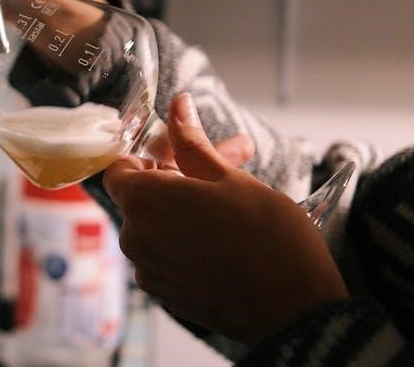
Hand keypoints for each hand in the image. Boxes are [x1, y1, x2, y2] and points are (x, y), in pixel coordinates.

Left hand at [103, 93, 347, 343]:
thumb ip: (192, 142)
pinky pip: (168, 255)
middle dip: (183, 175)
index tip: (182, 152)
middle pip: (144, 196)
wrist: (294, 309)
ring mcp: (149, 270)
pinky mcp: (166, 295)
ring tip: (238, 198)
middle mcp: (134, 237)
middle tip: (232, 162)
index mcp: (143, 200)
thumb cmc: (267, 238)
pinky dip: (190, 240)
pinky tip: (229, 235)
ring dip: (190, 207)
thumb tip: (177, 105)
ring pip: (159, 226)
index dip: (150, 155)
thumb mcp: (230, 178)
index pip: (120, 167)